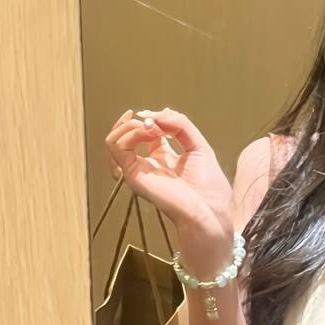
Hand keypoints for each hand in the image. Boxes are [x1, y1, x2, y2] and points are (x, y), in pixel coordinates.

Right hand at [105, 108, 233, 245]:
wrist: (208, 212)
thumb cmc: (209, 189)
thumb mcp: (199, 146)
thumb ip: (181, 125)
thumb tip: (157, 112)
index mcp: (164, 158)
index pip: (147, 131)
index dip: (154, 118)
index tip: (166, 118)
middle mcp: (148, 164)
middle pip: (127, 134)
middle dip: (139, 120)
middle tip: (156, 122)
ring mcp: (139, 170)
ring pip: (115, 139)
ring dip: (130, 125)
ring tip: (149, 126)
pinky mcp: (133, 174)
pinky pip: (116, 147)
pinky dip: (127, 133)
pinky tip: (146, 132)